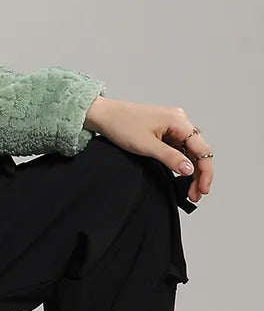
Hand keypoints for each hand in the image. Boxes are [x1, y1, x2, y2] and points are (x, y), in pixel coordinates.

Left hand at [83, 97, 212, 203]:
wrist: (104, 115)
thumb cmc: (122, 124)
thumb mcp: (146, 145)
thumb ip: (170, 158)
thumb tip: (189, 169)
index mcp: (179, 121)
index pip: (202, 149)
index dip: (205, 172)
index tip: (203, 189)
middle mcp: (179, 121)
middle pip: (198, 151)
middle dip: (198, 174)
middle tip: (195, 194)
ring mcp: (172, 126)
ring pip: (189, 151)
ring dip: (190, 170)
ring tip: (189, 190)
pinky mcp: (164, 131)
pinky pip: (178, 148)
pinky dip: (180, 163)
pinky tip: (180, 176)